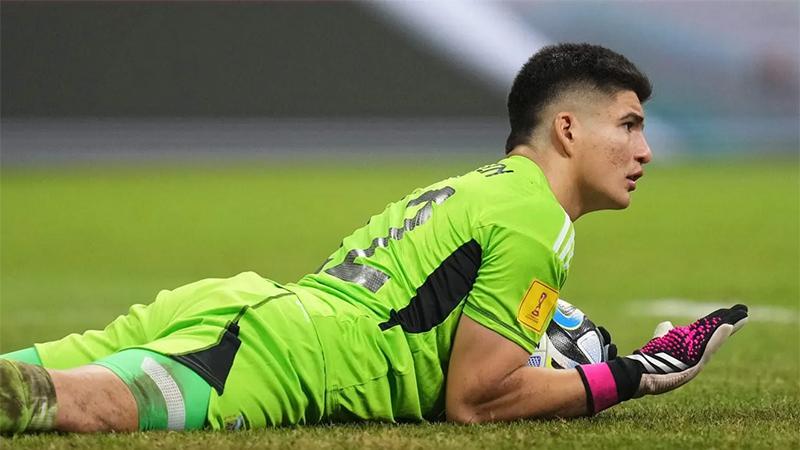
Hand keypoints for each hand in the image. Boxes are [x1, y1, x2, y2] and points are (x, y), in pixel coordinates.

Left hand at [575, 304, 747, 413]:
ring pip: (715, 342)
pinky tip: (727, 326)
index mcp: (690, 351)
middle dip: (730, 325)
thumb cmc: (648, 360)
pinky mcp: (694, 365)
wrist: (639, 375)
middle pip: (716, 337)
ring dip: (728, 328)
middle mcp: (697, 357)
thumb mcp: (660, 341)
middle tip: (743, 312)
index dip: (719, 325)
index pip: (707, 334)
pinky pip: (708, 348)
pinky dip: (719, 337)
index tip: (730, 315)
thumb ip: (664, 332)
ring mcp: (697, 362)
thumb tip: (668, 324)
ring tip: (740, 316)